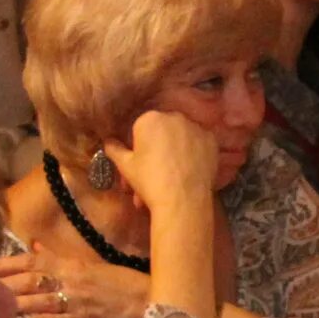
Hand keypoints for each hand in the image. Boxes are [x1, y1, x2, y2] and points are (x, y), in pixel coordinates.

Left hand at [0, 245, 147, 317]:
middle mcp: (71, 280)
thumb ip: (60, 259)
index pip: (31, 261)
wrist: (151, 303)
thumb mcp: (91, 267)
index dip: (4, 263)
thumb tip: (35, 249)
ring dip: (14, 303)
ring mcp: (77, 302)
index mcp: (71, 264)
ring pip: (39, 300)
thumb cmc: (121, 284)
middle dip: (0, 283)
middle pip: (28, 280)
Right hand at [98, 111, 219, 228]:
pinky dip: (194, 154)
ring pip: (181, 137)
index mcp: (149, 118)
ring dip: (175, 151)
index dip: (139, 147)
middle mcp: (174, 116)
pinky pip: (199, 144)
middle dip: (157, 149)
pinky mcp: (211, 140)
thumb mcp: (125, 166)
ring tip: (171, 175)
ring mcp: (195, 127)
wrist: (182, 201)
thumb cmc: (149, 181)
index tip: (139, 164)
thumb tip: (108, 141)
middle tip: (154, 172)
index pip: (140, 129)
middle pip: (162, 131)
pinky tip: (189, 170)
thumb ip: (114, 149)